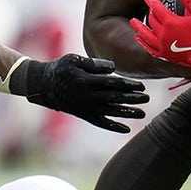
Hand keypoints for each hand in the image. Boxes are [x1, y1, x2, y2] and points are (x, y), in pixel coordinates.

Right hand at [5, 54, 148, 132]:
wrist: (43, 85)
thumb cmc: (60, 68)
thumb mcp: (75, 60)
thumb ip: (95, 64)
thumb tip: (113, 68)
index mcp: (86, 81)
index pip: (112, 84)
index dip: (128, 85)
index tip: (141, 86)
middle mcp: (88, 97)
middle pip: (115, 98)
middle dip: (132, 99)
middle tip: (147, 98)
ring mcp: (86, 108)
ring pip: (111, 112)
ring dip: (127, 113)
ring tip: (142, 114)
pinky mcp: (84, 115)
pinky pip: (100, 123)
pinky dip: (113, 126)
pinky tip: (126, 129)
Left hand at [130, 0, 190, 73]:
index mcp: (171, 23)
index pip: (156, 7)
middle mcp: (163, 35)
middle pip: (151, 19)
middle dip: (150, 10)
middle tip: (149, 5)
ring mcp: (162, 46)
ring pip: (146, 35)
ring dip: (139, 27)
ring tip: (133, 21)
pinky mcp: (165, 55)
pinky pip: (150, 48)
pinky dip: (143, 43)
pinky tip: (139, 39)